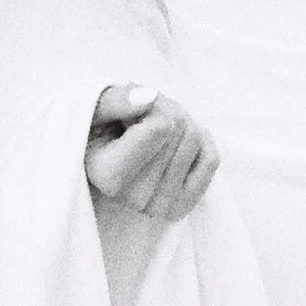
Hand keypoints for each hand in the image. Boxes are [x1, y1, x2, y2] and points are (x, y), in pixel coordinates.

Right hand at [85, 83, 217, 220]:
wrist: (105, 156)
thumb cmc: (98, 128)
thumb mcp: (95, 107)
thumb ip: (116, 100)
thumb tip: (150, 97)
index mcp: (107, 175)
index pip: (160, 126)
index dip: (149, 105)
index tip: (129, 113)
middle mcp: (133, 198)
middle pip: (179, 128)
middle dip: (165, 110)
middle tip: (143, 118)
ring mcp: (160, 208)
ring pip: (196, 138)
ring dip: (181, 120)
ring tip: (155, 129)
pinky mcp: (182, 207)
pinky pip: (211, 159)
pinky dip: (201, 139)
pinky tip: (176, 142)